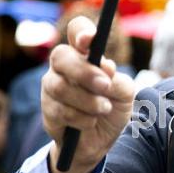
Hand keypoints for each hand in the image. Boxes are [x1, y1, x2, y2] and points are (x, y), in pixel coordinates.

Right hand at [41, 16, 134, 172]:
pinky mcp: (48, 110)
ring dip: (88, 100)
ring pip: (60, 87)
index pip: (77, 31)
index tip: (91, 39)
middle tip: (106, 86)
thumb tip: (105, 67)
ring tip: (104, 108)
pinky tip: (91, 122)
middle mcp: (64, 67)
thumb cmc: (113, 108)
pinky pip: (60, 111)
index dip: (81, 31)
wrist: (101, 141)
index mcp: (85, 55)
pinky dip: (82, 118)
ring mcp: (52, 87)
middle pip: (61, 56)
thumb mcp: (125, 94)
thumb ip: (118, 80)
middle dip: (85, 72)